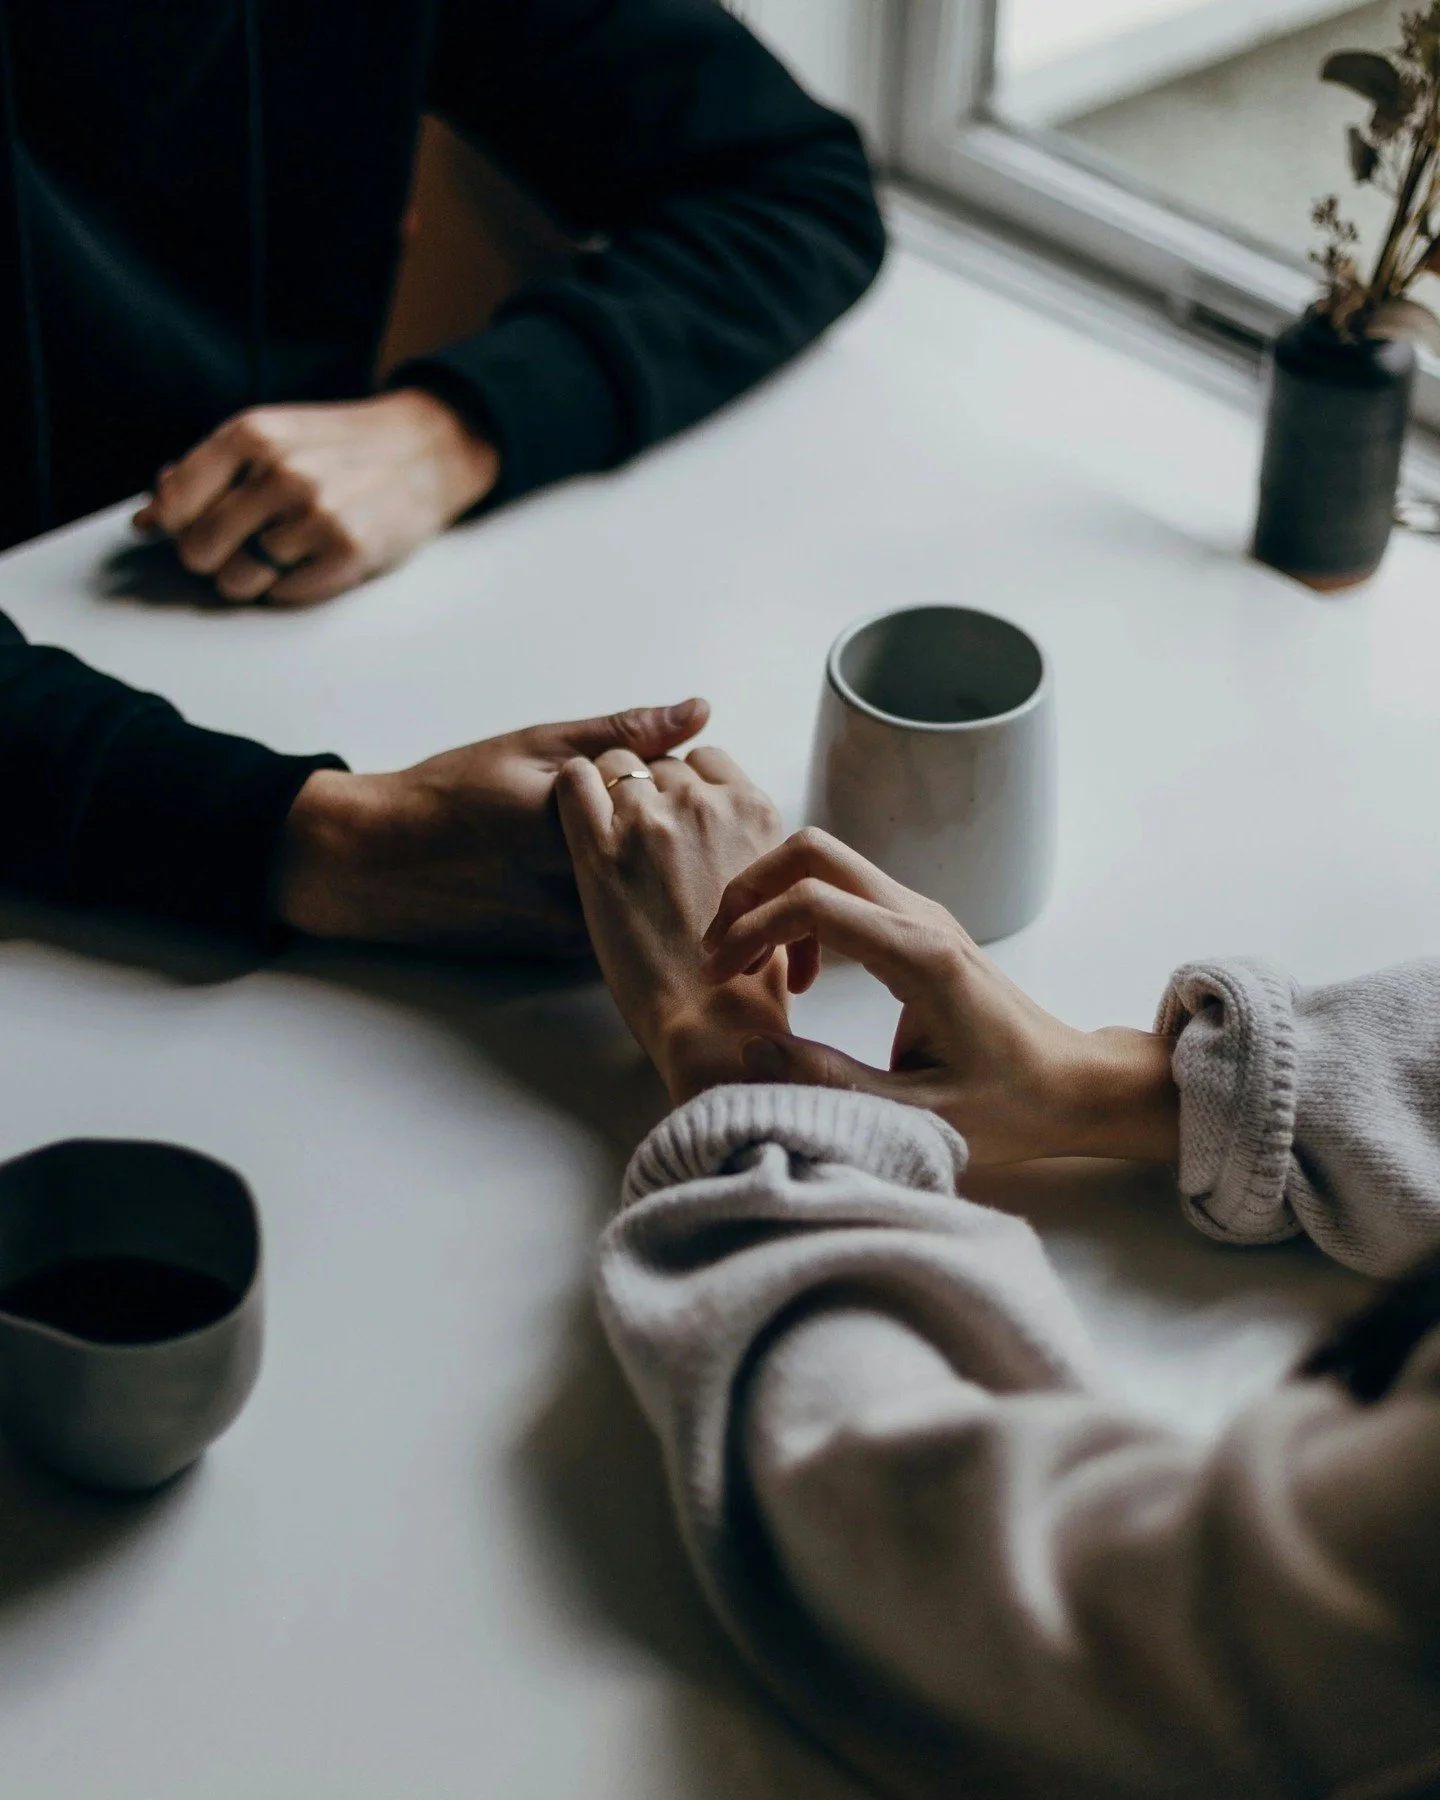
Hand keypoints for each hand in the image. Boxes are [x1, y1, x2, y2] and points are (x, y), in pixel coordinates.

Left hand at [134, 389, 498, 604]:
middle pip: (198, 551)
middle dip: (213, 557)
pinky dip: (290, 586)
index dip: (174, 528)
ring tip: (285, 551)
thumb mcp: (272, 434)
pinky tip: (313, 559)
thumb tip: (146, 520)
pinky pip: (283, 595)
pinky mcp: (347, 553)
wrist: (426, 448)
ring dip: (253, 576)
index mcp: (252, 435)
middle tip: (243, 544)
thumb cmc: (340, 446)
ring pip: (237, 581)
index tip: (190, 529)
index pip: (172, 505)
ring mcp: (316, 515)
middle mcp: (280, 473)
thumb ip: (206, 471)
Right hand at [277, 698, 708, 954]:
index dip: (671, 777)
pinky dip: (629, 895)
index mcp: (577, 827)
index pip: (675, 799)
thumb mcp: (535, 746)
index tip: (644, 766)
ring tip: (609, 837)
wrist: (382, 865)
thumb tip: (698, 711)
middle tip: (631, 799)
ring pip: (653, 892)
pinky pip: (625, 919)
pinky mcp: (567, 954)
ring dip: (654, 865)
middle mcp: (581, 888)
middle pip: (672, 853)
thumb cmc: (451, 796)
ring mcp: (576, 929)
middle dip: (670, 824)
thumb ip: (623, 733)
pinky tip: (602, 871)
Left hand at [555, 746, 789, 1101]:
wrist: (713, 1019)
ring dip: (609, 792)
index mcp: (753, 810)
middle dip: (648, 791)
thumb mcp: (774, 890)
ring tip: (607, 836)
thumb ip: (750, 846)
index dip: (685, 784)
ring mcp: (651, 821)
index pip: (707, 761)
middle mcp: (705, 804)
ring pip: (617, 764)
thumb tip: (728, 835)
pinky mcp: (600, 849)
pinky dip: (572, 788)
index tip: (674, 814)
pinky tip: (574, 815)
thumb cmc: (747, 974)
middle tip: (638, 839)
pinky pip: (574, 780)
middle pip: (661, 764)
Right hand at [701, 829, 1178, 1165]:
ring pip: (826, 862)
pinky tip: (801, 978)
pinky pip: (845, 891)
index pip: (812, 902)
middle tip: (722, 955)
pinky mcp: (920, 925)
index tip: (720, 977)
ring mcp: (922, 914)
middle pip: (814, 851)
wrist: (1072, 1085)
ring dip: (773, 900)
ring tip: (751, 968)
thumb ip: (829, 1083)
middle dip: (750, 890)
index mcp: (920, 956)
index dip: (750, 929)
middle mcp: (920, 918)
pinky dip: (802, 915)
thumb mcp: (915, 1115)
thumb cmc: (1009, 1106)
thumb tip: (752, 1051)